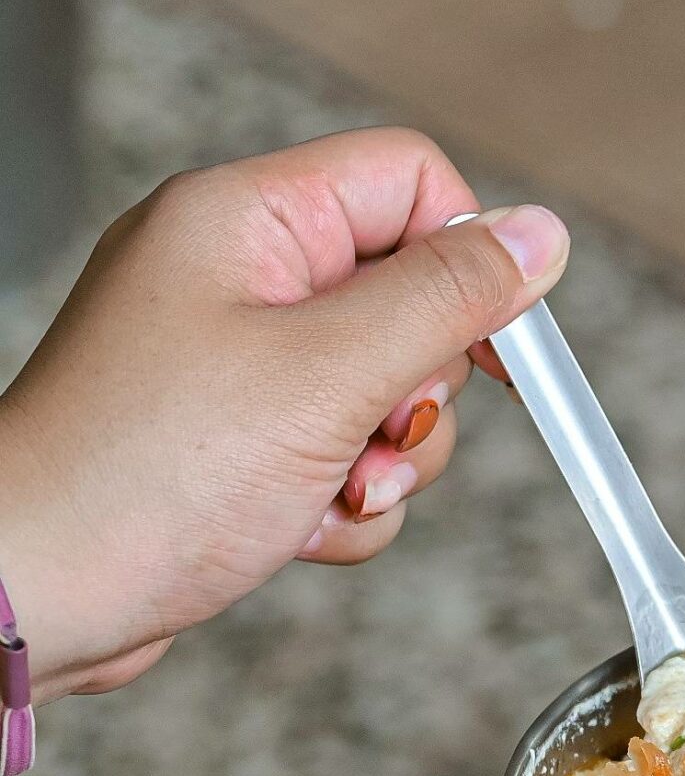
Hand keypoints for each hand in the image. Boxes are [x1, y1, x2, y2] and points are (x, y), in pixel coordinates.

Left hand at [0, 127, 568, 701]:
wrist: (38, 592)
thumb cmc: (147, 475)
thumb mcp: (329, 373)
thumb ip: (447, 297)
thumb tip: (542, 237)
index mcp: (246, 221)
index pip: (411, 183)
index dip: (470, 261)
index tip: (494, 350)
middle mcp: (239, 277)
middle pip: (414, 298)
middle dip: (422, 391)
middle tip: (375, 433)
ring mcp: (240, 362)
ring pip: (393, 393)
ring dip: (390, 462)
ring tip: (332, 496)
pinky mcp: (241, 438)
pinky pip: (350, 457)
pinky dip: (345, 505)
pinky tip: (294, 529)